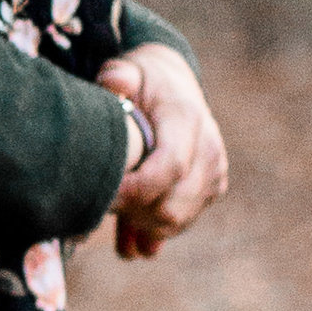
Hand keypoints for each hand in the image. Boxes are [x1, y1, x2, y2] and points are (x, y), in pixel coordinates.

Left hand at [98, 44, 228, 261]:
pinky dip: (151, 235)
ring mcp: (214, 173)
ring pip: (176, 221)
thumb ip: (119, 76)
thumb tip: (114, 82)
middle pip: (171, 205)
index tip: (103, 196)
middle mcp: (208, 149)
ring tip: (109, 219)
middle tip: (97, 207)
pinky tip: (127, 241)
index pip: (170, 167)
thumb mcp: (130, 69)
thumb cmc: (144, 79)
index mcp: (186, 119)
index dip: (135, 190)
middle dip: (131, 213)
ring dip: (139, 227)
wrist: (174, 84)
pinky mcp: (211, 190)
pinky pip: (181, 224)